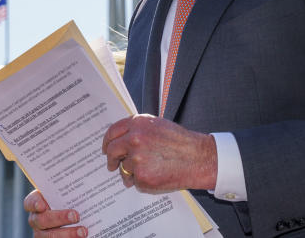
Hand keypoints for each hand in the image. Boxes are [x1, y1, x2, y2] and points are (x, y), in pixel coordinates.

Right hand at [24, 189, 86, 237]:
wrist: (73, 215)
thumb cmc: (69, 200)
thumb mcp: (67, 192)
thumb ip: (70, 187)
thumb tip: (88, 174)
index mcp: (37, 203)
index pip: (30, 202)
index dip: (35, 203)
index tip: (42, 205)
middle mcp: (37, 218)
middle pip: (42, 220)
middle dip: (59, 218)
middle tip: (76, 216)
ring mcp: (41, 233)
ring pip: (49, 236)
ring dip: (67, 234)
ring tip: (83, 231)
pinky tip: (81, 237)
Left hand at [102, 114, 216, 192]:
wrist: (198, 158)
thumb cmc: (180, 142)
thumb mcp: (158, 125)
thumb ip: (138, 129)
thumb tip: (120, 140)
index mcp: (138, 123)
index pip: (113, 132)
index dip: (107, 142)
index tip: (106, 149)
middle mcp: (134, 138)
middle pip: (112, 150)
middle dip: (111, 159)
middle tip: (113, 165)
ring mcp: (137, 158)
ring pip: (123, 168)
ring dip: (131, 172)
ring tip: (150, 170)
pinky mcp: (141, 176)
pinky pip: (134, 181)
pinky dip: (141, 182)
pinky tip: (156, 176)